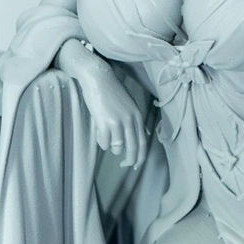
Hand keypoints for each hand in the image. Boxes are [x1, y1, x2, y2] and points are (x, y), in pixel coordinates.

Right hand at [58, 38, 147, 168]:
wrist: (97, 78)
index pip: (143, 142)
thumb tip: (146, 134)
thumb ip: (137, 120)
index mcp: (137, 116)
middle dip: (129, 160)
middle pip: (133, 148)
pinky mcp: (104, 123)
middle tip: (124, 165)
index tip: (136, 165)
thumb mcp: (129, 105)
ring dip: (111, 146)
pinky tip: (99, 132)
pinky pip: (104, 143)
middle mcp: (130, 120)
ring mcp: (118, 122)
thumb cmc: (111, 91)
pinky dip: (101, 141)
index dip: (140, 156)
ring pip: (117, 147)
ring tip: (105, 134)